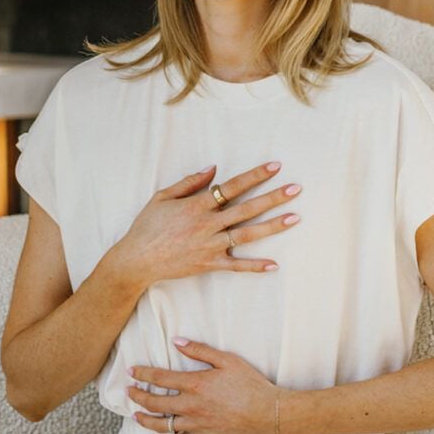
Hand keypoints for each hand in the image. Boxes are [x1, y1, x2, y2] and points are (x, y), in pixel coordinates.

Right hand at [110, 161, 301, 292]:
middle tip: (296, 189)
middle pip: (247, 209)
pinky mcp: (209, 264)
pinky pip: (236, 266)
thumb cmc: (147, 226)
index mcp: (197, 205)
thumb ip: (189, 182)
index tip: (275, 166)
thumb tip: (214, 169)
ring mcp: (210, 246)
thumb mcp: (162, 197)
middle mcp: (208, 224)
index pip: (233, 186)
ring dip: (273, 226)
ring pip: (248, 235)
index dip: (255, 175)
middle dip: (273, 197)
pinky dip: (255, 267)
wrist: (136, 260)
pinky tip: (275, 264)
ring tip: (295, 217)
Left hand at [127, 337, 286, 433]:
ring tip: (136, 415)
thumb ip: (199, 350)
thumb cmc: (250, 384)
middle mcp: (191, 406)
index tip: (131, 371)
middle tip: (129, 392)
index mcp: (195, 384)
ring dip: (146, 420)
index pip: (160, 378)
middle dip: (138, 396)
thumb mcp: (227, 360)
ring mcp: (197, 425)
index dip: (142, 373)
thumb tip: (176, 341)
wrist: (269, 414)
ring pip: (162, 426)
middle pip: (155, 402)